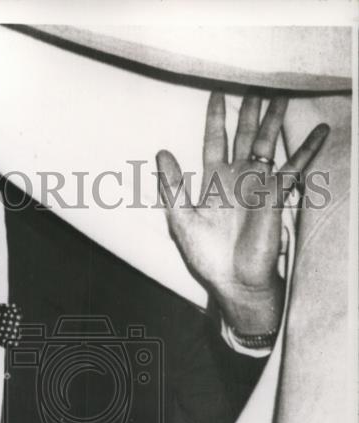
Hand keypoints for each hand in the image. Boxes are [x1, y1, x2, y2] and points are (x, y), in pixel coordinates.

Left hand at [157, 92, 328, 332]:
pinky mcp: (276, 195)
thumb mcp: (181, 220)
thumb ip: (171, 187)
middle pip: (245, 135)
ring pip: (269, 143)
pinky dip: (307, 149)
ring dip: (275, 120)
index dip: (215, 118)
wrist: (234, 280)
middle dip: (250, 111)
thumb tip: (160, 153)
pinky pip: (294, 167)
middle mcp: (237, 178)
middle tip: (256, 84)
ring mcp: (258, 185)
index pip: (214, 140)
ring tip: (283, 94)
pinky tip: (321, 130)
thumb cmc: (207, 256)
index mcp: (213, 181)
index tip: (216, 94)